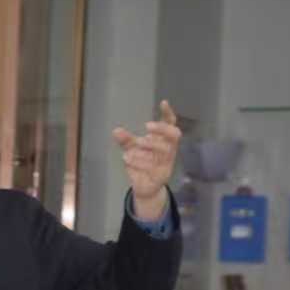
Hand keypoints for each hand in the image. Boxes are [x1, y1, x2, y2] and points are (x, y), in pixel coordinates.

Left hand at [112, 100, 182, 220]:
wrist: (145, 187)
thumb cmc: (141, 163)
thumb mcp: (131, 149)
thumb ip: (126, 140)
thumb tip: (116, 131)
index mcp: (163, 141)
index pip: (171, 125)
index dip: (168, 114)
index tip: (163, 103)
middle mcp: (169, 151)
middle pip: (174, 136)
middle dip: (162, 130)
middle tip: (146, 127)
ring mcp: (167, 164)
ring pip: (163, 152)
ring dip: (146, 148)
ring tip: (129, 151)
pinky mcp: (161, 177)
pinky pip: (153, 168)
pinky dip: (138, 162)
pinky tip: (127, 159)